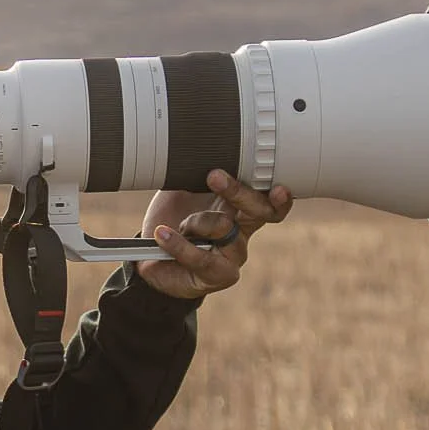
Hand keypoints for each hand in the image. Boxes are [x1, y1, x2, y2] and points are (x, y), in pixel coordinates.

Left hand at [133, 171, 292, 299]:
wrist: (148, 255)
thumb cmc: (171, 217)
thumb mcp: (180, 187)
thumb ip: (194, 172)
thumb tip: (194, 153)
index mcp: (241, 208)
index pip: (269, 201)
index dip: (280, 197)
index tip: (278, 188)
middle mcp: (243, 231)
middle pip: (261, 211)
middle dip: (239, 192)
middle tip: (214, 176)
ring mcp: (233, 255)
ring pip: (227, 231)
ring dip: (198, 222)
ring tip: (178, 222)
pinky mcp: (216, 275)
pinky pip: (204, 259)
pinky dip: (180, 245)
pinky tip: (163, 234)